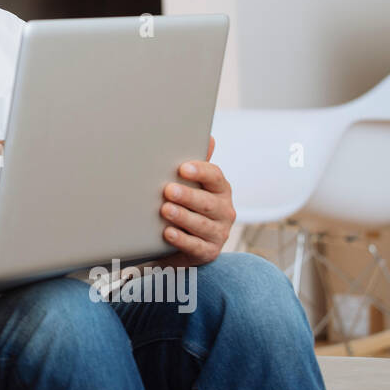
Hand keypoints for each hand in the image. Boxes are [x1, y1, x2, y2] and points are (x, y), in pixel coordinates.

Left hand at [160, 135, 235, 265]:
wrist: (186, 241)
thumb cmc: (189, 204)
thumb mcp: (193, 184)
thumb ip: (199, 164)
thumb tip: (208, 137)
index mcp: (220, 189)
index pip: (215, 177)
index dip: (200, 171)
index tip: (182, 168)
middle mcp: (224, 211)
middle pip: (207, 202)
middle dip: (188, 196)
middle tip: (168, 190)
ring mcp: (218, 233)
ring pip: (201, 224)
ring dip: (183, 217)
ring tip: (165, 210)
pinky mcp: (208, 252)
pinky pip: (195, 246)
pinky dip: (181, 240)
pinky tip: (168, 233)